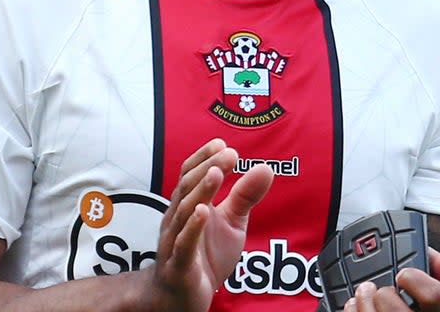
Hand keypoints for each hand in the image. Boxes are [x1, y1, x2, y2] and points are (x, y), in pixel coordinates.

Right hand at [145, 139, 274, 311]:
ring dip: (201, 190)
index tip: (223, 142)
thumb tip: (266, 167)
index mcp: (189, 205)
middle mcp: (177, 218)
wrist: (182, 298)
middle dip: (207, 167)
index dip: (204, 157)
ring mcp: (174, 241)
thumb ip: (245, 196)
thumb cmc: (205, 256)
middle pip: (187, 186)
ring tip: (216, 173)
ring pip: (184, 211)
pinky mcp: (178, 265)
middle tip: (229, 153)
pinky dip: (192, 227)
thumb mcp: (232, 224)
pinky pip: (183, 244)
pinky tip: (203, 212)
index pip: (191, 174)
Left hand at [344, 248, 439, 311]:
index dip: (415, 280)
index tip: (404, 273)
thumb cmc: (405, 287)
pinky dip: (352, 310)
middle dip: (385, 293)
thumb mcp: (426, 270)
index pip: (435, 297)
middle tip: (382, 287)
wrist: (376, 293)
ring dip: (364, 300)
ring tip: (365, 292)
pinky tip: (355, 305)